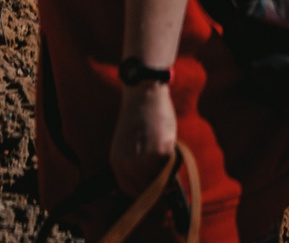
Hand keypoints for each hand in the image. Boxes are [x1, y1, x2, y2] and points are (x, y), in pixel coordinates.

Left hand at [110, 75, 178, 198]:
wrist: (143, 94)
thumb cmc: (138, 117)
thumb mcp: (128, 145)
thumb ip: (135, 165)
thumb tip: (153, 188)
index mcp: (116, 162)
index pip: (129, 191)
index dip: (144, 195)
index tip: (155, 194)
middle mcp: (127, 165)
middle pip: (147, 192)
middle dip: (159, 190)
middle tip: (170, 184)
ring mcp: (143, 160)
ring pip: (162, 180)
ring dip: (166, 171)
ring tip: (164, 151)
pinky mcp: (159, 153)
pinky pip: (171, 165)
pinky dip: (172, 157)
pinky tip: (166, 139)